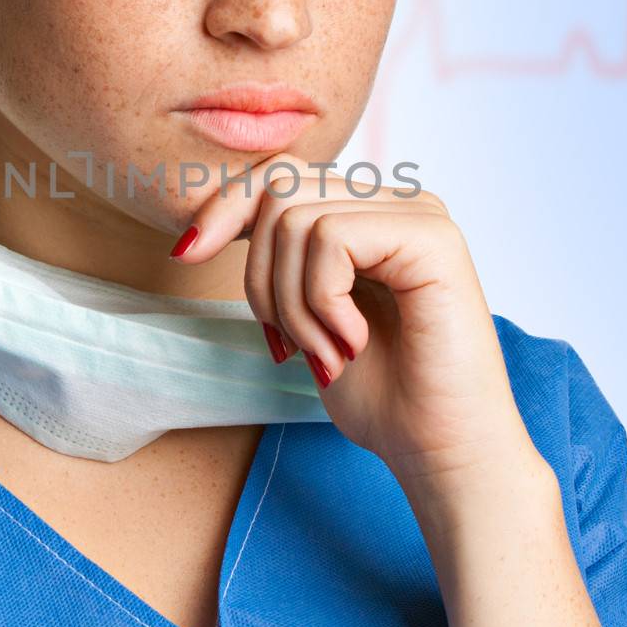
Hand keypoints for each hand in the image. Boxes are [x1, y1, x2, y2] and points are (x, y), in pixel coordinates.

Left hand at [169, 154, 539, 495]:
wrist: (440, 450)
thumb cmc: (383, 396)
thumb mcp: (306, 317)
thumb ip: (278, 262)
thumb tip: (204, 226)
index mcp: (370, 214)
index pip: (279, 175)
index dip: (223, 207)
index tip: (185, 254)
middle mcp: (397, 201)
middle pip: (279, 189)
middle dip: (259, 275)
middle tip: (288, 343)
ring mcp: (419, 213)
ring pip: (294, 218)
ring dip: (292, 303)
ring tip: (324, 353)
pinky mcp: (431, 237)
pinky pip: (331, 240)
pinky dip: (322, 302)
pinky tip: (352, 343)